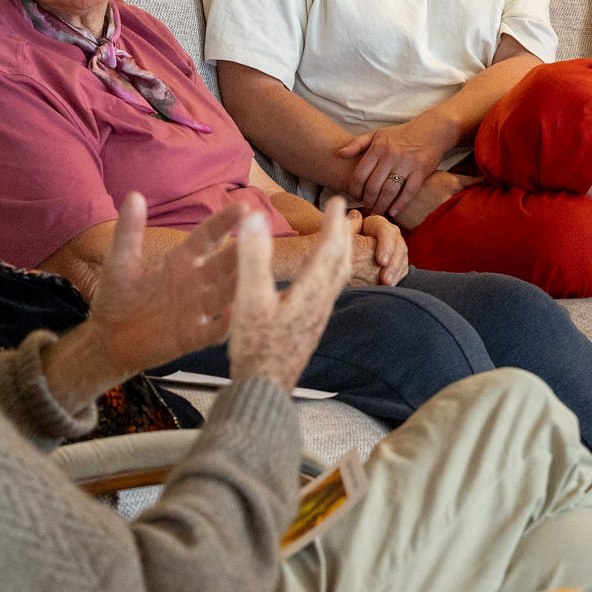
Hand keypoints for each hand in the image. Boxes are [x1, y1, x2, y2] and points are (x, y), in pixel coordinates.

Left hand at [83, 193, 241, 375]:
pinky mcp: (192, 336)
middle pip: (224, 264)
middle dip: (243, 251)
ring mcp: (197, 309)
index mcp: (181, 260)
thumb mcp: (121, 262)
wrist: (108, 338)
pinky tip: (234, 314)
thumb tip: (134, 195)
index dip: (224, 223)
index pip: (207, 237)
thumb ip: (129, 231)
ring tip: (257, 271)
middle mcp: (196, 282)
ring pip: (225, 294)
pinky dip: (225, 324)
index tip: (243, 207)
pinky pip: (213, 330)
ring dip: (240, 283)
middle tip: (263, 236)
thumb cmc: (116, 296)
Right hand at [227, 198, 351, 390]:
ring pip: (337, 279)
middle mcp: (320, 303)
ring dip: (339, 254)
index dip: (334, 223)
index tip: (338, 201)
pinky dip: (329, 273)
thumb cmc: (256, 347)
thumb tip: (253, 218)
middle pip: (340, 263)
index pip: (329, 248)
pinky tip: (316, 280)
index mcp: (310, 292)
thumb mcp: (250, 299)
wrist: (264, 390)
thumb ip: (253, 257)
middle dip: (342, 235)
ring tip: (336, 240)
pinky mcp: (310, 328)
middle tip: (342, 214)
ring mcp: (317, 317)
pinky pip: (329, 291)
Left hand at [337, 114, 460, 219]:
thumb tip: (339, 154)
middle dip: (367, 201)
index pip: (359, 174)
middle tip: (366, 208)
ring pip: (389, 192)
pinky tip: (393, 212)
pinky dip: (400, 205)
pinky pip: (408, 192)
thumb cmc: (401, 135)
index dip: (354, 190)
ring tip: (377, 213)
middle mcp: (391, 156)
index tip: (355, 197)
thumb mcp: (377, 135)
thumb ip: (357, 143)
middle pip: (373, 186)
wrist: (432, 131)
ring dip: (381, 206)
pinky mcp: (421, 171)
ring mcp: (407, 164)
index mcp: (378, 148)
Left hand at [347, 210, 409, 286]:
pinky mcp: (396, 262)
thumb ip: (350, 226)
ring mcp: (395, 249)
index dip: (386, 245)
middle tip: (384, 278)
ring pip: (402, 258)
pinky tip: (389, 286)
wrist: (342, 258)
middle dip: (393, 263)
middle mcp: (389, 235)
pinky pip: (402, 269)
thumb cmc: (340, 243)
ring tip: (386, 284)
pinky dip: (396, 278)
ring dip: (396, 272)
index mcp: (377, 225)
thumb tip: (354, 215)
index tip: (380, 261)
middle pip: (399, 246)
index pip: (387, 231)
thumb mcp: (345, 235)